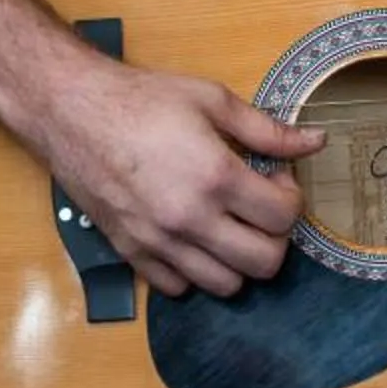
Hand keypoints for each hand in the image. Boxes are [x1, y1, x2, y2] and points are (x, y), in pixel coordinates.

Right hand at [39, 53, 328, 299]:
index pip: (283, 217)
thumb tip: (316, 141)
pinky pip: (178, 288)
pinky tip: (194, 237)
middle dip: (274, 237)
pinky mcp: (131, 252)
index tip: (274, 179)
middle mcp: (190, 219)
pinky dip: (195, 271)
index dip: (291, 198)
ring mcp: (159, 242)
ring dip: (238, 260)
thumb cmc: (141, 99)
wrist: (70, 110)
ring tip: (228, 224)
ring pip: (225, 285)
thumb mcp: (212, 100)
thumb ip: (267, 129)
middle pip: (264, 262)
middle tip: (259, 207)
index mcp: (215, 178)